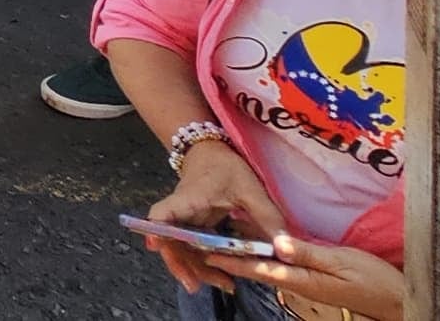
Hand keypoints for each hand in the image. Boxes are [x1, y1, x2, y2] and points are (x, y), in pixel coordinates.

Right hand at [143, 134, 294, 294]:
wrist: (210, 153)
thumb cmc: (226, 167)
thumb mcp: (250, 189)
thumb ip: (267, 217)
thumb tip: (283, 246)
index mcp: (188, 200)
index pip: (163, 215)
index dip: (157, 231)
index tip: (157, 246)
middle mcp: (179, 214)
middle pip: (171, 243)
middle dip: (184, 266)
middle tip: (201, 287)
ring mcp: (184, 222)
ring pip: (181, 250)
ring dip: (197, 269)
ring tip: (225, 285)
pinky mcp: (191, 227)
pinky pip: (191, 248)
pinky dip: (203, 263)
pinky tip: (223, 274)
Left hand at [225, 235, 400, 317]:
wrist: (395, 297)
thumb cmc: (372, 280)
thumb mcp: (341, 262)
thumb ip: (308, 253)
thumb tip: (277, 243)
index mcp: (301, 280)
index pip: (260, 268)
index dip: (234, 260)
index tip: (208, 252)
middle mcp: (298, 281)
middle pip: (260, 267)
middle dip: (233, 256)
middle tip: (205, 241)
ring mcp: (305, 280)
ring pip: (269, 265)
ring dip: (248, 253)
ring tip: (223, 236)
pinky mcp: (313, 276)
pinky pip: (283, 264)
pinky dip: (267, 252)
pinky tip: (260, 241)